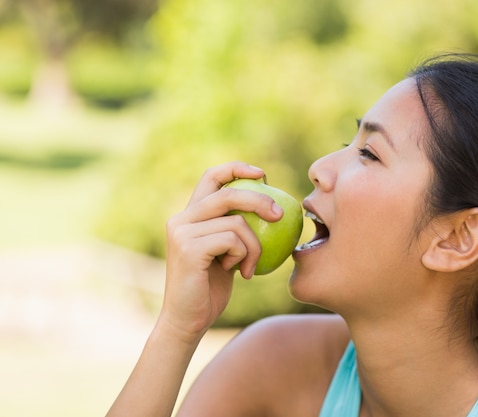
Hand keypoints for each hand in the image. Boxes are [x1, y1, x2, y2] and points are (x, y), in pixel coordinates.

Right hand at [160, 161, 282, 339]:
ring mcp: (182, 232)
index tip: (262, 175)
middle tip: (279, 215)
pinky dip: (245, 255)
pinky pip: (233, 239)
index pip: (212, 177)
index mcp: (189, 216)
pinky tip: (241, 272)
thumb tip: (271, 208)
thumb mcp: (226, 254)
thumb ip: (235, 230)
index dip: (237, 168)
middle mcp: (181, 219)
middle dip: (259, 200)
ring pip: (237, 222)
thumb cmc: (211, 289)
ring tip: (250, 266)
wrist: (188, 321)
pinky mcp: (188, 248)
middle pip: (228, 193)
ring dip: (254, 245)